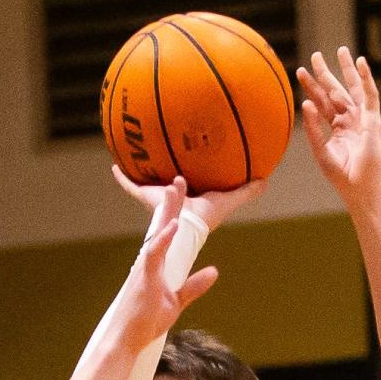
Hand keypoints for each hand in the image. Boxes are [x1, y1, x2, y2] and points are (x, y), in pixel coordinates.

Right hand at [112, 165, 265, 230]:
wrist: (186, 225)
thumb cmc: (206, 218)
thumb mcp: (229, 199)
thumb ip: (246, 191)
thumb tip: (266, 180)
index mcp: (187, 198)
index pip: (186, 186)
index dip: (185, 177)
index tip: (184, 165)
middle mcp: (169, 197)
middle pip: (164, 182)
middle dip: (161, 171)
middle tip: (157, 154)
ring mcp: (155, 197)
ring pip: (146, 181)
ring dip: (140, 169)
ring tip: (131, 155)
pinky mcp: (146, 196)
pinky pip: (131, 184)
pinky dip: (122, 177)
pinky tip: (114, 165)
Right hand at [115, 180, 217, 350]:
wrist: (126, 339)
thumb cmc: (146, 322)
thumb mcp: (176, 302)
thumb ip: (194, 286)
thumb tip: (214, 271)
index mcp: (157, 265)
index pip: (168, 234)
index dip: (175, 213)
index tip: (183, 193)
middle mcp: (149, 261)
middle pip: (162, 226)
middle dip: (171, 203)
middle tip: (179, 178)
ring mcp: (145, 268)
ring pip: (157, 233)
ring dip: (167, 211)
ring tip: (174, 188)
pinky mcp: (143, 278)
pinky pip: (154, 254)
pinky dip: (164, 238)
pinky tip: (174, 225)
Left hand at [296, 48, 380, 210]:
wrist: (360, 189)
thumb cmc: (341, 176)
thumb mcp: (321, 151)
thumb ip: (313, 129)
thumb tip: (305, 104)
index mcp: (337, 128)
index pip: (322, 103)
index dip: (311, 88)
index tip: (299, 72)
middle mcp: (349, 120)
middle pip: (336, 92)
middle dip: (326, 74)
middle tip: (316, 55)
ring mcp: (362, 119)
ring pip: (353, 89)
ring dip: (347, 70)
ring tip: (341, 50)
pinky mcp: (373, 120)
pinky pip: (370, 95)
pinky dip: (367, 79)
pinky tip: (361, 63)